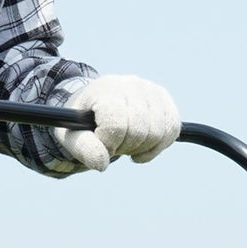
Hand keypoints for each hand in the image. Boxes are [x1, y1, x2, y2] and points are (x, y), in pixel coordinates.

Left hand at [55, 75, 180, 171]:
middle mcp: (130, 84)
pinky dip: (159, 145)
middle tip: (116, 143)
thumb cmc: (84, 125)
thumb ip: (84, 149)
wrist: (96, 107)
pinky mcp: (164, 99)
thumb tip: (102, 163)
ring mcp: (150, 90)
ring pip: (158, 133)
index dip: (110, 143)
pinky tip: (145, 144)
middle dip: (127, 147)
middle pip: (139, 131)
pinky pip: (172, 129)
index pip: (116, 124)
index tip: (103, 144)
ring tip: (128, 142)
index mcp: (104, 89)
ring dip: (143, 147)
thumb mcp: (73, 137)